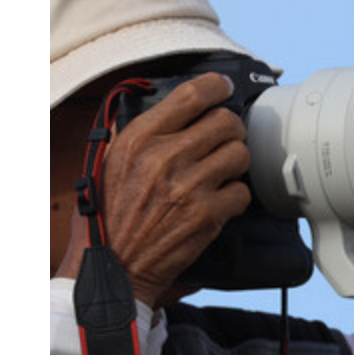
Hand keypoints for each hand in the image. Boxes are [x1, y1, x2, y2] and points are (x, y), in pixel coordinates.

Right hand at [55, 73, 251, 308]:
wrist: (114, 267)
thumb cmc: (111, 214)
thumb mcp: (111, 162)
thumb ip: (142, 132)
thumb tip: (179, 105)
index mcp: (138, 139)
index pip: (191, 94)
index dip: (217, 87)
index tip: (224, 89)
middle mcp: (164, 158)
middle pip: (227, 121)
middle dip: (231, 130)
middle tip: (224, 141)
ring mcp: (189, 186)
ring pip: (240, 153)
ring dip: (235, 163)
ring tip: (220, 173)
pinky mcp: (207, 214)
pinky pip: (242, 191)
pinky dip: (235, 197)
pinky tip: (218, 201)